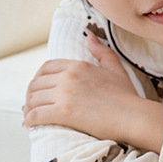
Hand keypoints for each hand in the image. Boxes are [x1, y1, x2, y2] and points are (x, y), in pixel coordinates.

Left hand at [24, 33, 162, 151]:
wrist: (133, 116)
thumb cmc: (127, 96)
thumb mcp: (115, 69)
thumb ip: (102, 51)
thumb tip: (90, 36)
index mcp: (78, 66)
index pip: (46, 68)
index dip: (39, 79)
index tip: (41, 89)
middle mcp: (68, 77)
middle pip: (36, 84)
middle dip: (31, 95)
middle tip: (34, 105)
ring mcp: (65, 94)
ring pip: (33, 100)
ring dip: (29, 109)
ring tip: (31, 116)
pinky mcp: (62, 112)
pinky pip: (35, 115)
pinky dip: (30, 120)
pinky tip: (32, 124)